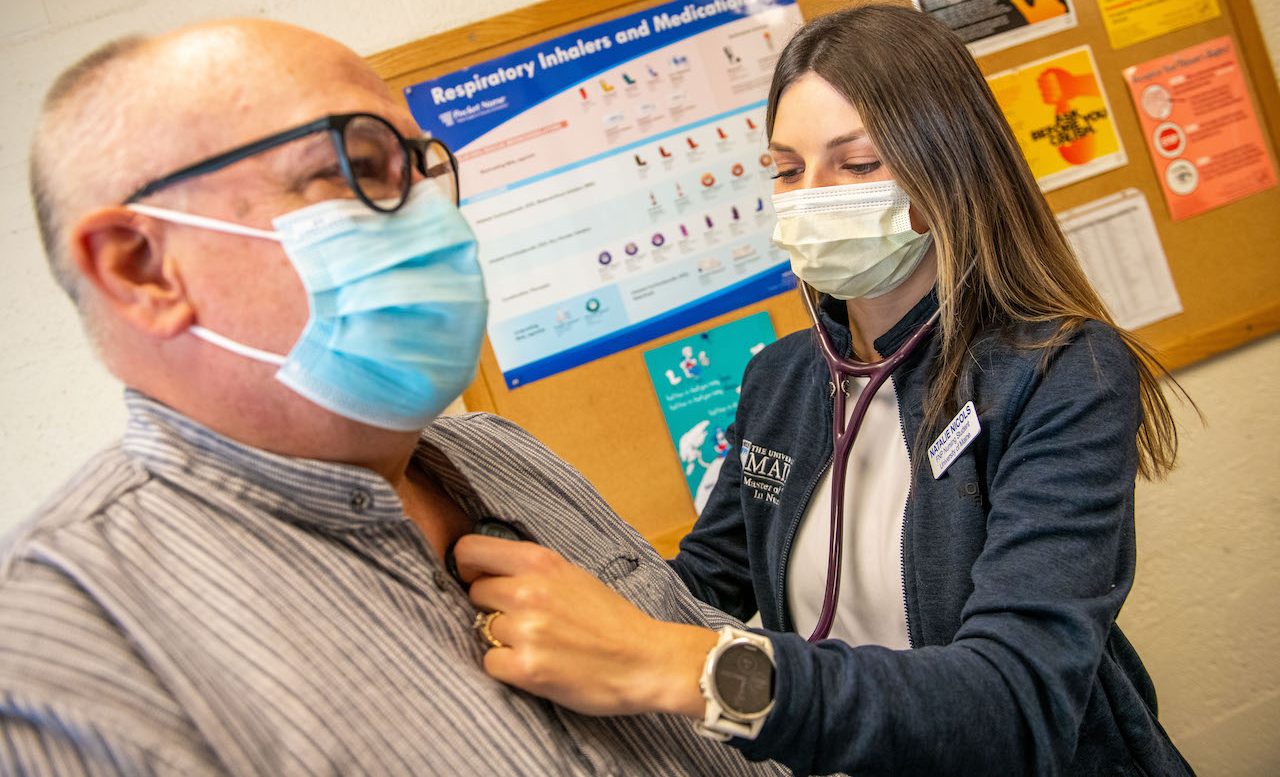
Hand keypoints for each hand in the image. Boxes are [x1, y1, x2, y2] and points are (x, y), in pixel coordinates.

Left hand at [453, 535, 716, 717]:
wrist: (646, 660)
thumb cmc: (612, 620)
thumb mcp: (573, 576)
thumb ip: (532, 570)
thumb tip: (486, 572)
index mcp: (540, 562)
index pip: (469, 550)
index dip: (466, 567)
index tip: (475, 579)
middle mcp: (528, 590)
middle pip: (474, 593)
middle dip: (491, 607)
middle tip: (522, 621)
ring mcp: (526, 630)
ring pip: (483, 630)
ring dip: (503, 639)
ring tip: (537, 645)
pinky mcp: (527, 668)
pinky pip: (490, 662)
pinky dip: (507, 668)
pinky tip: (535, 666)